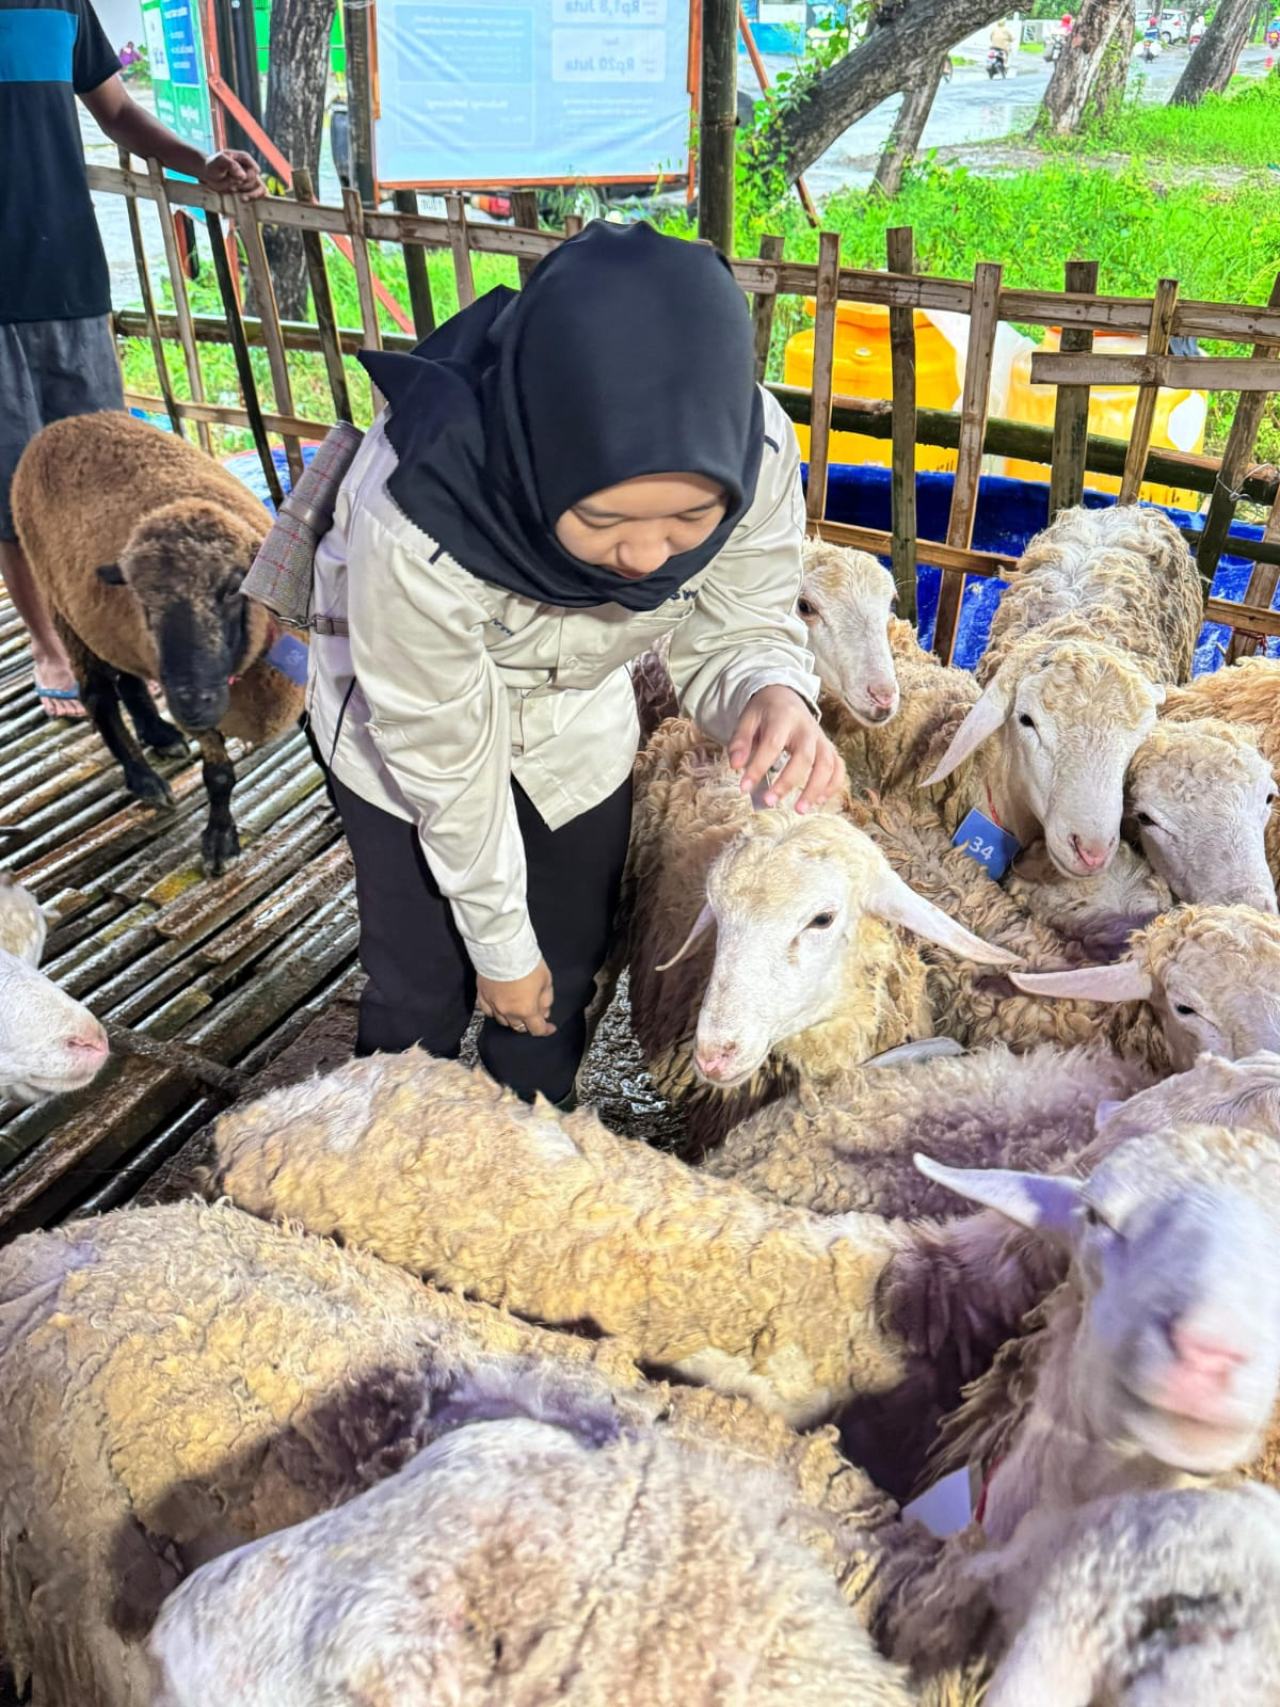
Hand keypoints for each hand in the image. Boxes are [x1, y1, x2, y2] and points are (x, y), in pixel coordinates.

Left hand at [198, 149, 266, 200]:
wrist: (209, 174)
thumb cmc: (214, 164)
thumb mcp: (220, 160)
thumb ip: (231, 165)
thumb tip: (243, 176)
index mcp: (245, 158)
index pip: (253, 167)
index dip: (248, 174)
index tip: (240, 177)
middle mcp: (250, 169)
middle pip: (255, 179)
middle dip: (244, 184)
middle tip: (232, 184)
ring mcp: (250, 180)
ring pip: (259, 188)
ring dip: (249, 193)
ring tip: (237, 193)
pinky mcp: (249, 190)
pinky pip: (259, 195)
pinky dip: (255, 199)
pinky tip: (245, 200)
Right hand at [477, 960, 555, 1035]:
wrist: (503, 948)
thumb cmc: (527, 962)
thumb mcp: (546, 980)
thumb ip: (546, 1000)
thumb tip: (544, 1011)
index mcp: (526, 1010)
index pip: (537, 1029)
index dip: (545, 1030)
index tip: (550, 1027)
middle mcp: (508, 1012)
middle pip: (519, 1027)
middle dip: (528, 1023)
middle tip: (534, 1014)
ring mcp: (493, 1004)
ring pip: (503, 1021)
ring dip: (512, 1019)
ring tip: (517, 1010)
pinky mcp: (482, 995)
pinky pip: (487, 1011)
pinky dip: (495, 1012)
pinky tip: (500, 1007)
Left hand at [729, 685, 842, 813]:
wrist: (785, 696)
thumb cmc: (764, 712)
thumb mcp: (746, 720)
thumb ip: (740, 742)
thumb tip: (735, 766)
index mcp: (783, 718)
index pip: (772, 745)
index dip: (758, 767)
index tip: (744, 787)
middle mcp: (807, 729)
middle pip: (804, 757)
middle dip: (787, 782)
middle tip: (769, 802)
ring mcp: (821, 739)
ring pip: (826, 765)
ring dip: (815, 789)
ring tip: (799, 810)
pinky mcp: (828, 748)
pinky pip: (838, 767)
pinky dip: (832, 785)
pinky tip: (819, 801)